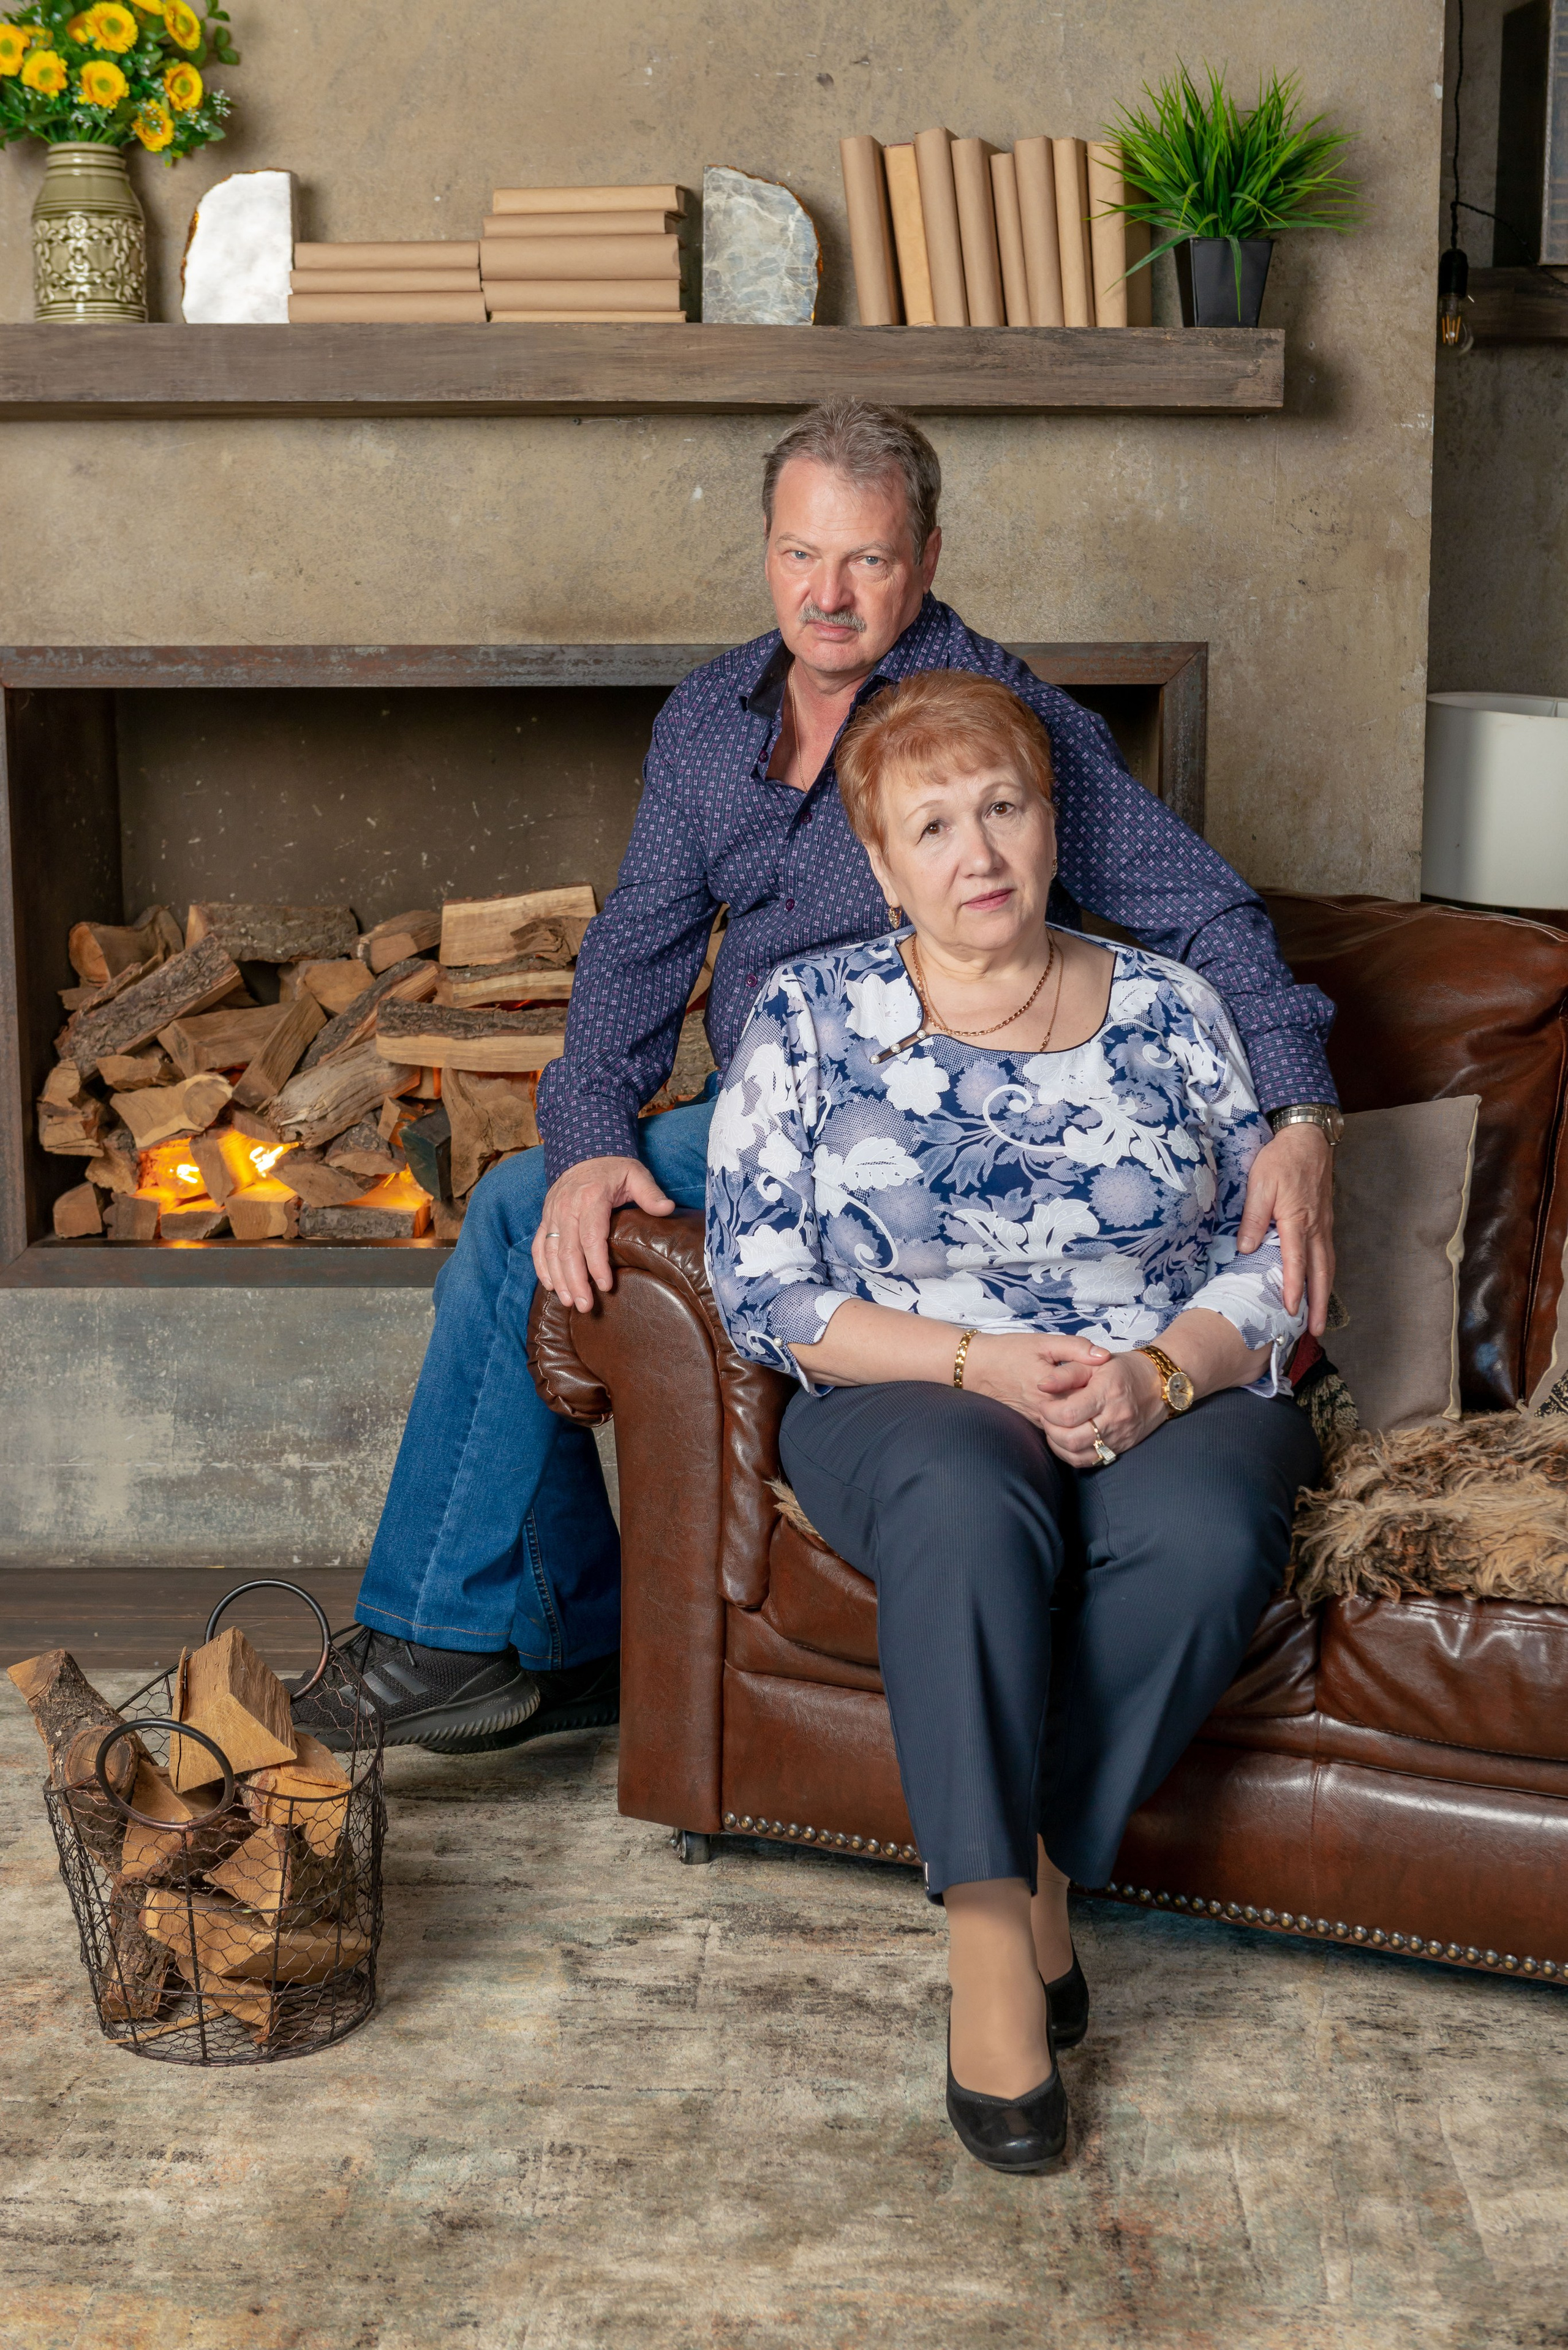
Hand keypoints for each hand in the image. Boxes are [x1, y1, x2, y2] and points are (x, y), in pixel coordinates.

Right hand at [532, 1154, 674, 1312]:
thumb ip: (650, 1193)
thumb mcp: (636, 1173)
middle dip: (576, 1281)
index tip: (606, 1286)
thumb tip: (668, 1208)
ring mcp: (552, 1213)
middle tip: (586, 1306)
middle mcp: (567, 1207)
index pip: (591, 1237)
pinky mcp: (545, 1218)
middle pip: (568, 1250)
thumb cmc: (613, 1167)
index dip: (597, 1264)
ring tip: (570, 1302)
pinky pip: (539, 1246)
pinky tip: (551, 1286)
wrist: (583, 1150)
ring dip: (559, 1279)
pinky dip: (542, 1267)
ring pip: (551, 1252)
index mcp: (591, 1197)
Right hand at [963, 1330, 1109, 1425]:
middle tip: (1110, 1395)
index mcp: (1053, 1391)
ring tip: (1099, 1403)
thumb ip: (1076, 1348)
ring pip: (1072, 1427)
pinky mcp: (1033, 1424)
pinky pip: (1059, 1429)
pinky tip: (1080, 1410)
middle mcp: (1046, 1412)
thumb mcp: (1043, 1342)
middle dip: (1100, 1408)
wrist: (976, 1368)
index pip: (1091, 1398)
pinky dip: (1071, 1422)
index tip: (1113, 1379)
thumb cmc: (1009, 1352)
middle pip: (1084, 1417)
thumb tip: (1104, 1356)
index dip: (1105, 1389)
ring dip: (1087, 1417)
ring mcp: (1039, 1421)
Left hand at [1034, 1350, 1168, 1468]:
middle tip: (1047, 1416)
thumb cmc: (1123, 1370)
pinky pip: (1090, 1461)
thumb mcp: (1095, 1362)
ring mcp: (1119, 1437)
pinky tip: (1066, 1441)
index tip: (1045, 1402)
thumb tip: (1042, 1385)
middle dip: (1050, 1428)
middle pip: (1071, 1439)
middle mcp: (1114, 1419)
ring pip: (1078, 1454)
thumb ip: (1066, 1373)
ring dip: (1058, 1444)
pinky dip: (1071, 1454)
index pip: (1069, 1414)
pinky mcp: (1121, 1448)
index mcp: (1107, 1393)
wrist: (1159, 1385)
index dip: (1048, 1411)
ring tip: (1054, 1427)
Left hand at [1237, 1123, 1335, 1336]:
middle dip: (1317, 1304)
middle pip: (1320, 1272)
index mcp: (1297, 1220)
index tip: (1291, 1310)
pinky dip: (1326, 1276)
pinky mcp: (1326, 1221)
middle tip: (1314, 1331)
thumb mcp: (1260, 1183)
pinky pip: (1328, 1254)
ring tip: (1318, 1319)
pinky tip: (1320, 1287)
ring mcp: (1324, 1225)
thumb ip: (1253, 1218)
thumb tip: (1245, 1249)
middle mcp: (1316, 1227)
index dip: (1294, 1288)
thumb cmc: (1281, 1159)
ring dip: (1324, 1294)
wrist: (1307, 1138)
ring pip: (1328, 1266)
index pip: (1296, 1261)